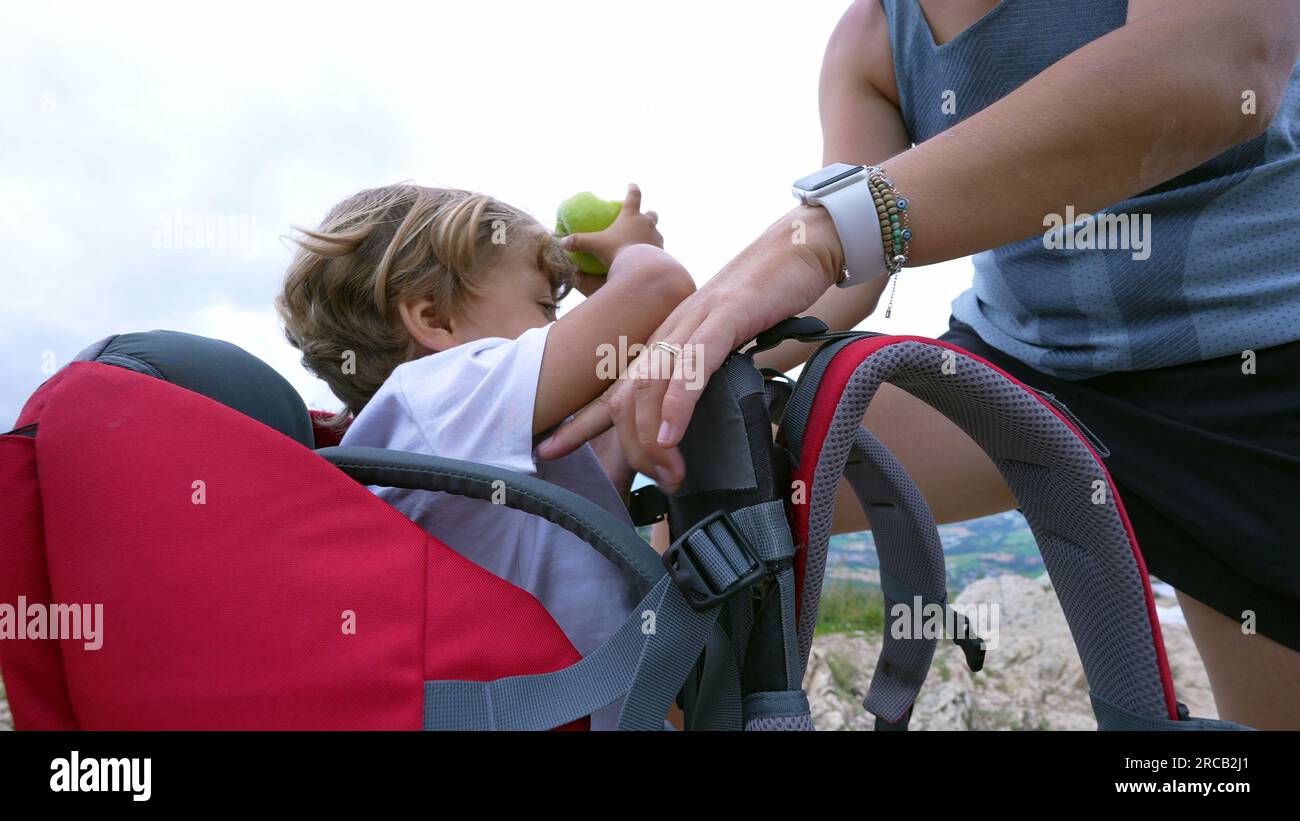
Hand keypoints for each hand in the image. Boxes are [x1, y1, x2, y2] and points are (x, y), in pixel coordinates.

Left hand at [537, 203, 843, 490]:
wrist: (795, 251)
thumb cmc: (761, 302)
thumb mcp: (721, 345)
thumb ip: (699, 374)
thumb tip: (687, 422)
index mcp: (663, 342)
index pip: (611, 386)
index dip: (578, 419)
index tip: (547, 448)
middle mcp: (668, 333)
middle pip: (624, 395)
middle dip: (626, 446)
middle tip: (653, 483)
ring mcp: (693, 323)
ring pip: (650, 385)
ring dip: (652, 437)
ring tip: (666, 472)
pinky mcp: (726, 317)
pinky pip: (693, 366)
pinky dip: (678, 404)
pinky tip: (670, 434)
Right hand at [562, 183, 661, 296]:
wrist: (640, 268)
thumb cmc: (617, 251)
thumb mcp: (595, 245)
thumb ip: (579, 242)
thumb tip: (562, 242)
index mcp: (631, 216)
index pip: (634, 196)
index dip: (632, 189)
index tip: (632, 185)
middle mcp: (647, 223)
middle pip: (651, 214)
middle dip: (648, 215)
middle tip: (642, 218)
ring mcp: (656, 237)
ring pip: (656, 232)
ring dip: (651, 234)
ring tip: (644, 242)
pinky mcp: (661, 251)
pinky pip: (658, 248)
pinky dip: (653, 250)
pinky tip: (647, 258)